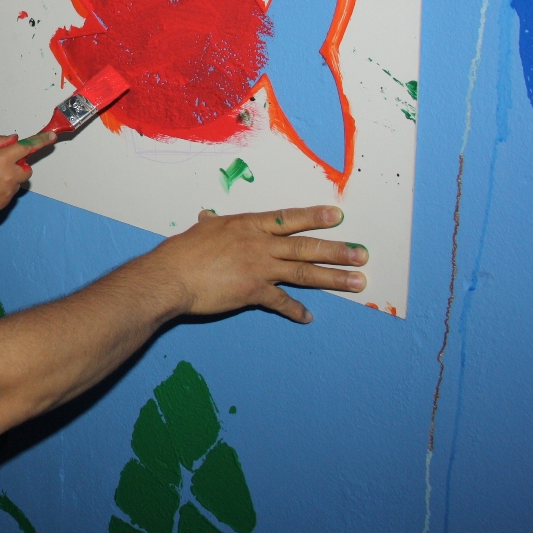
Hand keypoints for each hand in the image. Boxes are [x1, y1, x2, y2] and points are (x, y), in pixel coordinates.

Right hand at [0, 132, 54, 212]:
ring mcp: (7, 192)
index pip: (26, 147)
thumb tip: (14, 140)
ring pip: (18, 182)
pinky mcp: (4, 203)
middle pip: (27, 169)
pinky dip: (3, 189)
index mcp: (3, 159)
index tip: (51, 136)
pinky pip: (10, 193)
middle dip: (19, 166)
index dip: (40, 141)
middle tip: (1, 165)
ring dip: (10, 178)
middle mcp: (9, 176)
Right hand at [147, 206, 366, 322]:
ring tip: (357, 281)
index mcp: (247, 225)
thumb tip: (208, 217)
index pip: (287, 218)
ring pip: (303, 272)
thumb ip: (212, 225)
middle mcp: (258, 244)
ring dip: (333, 277)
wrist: (170, 277)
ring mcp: (258, 268)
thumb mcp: (201, 230)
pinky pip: (281, 301)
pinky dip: (295, 310)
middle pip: (305, 246)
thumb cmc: (182, 252)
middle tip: (362, 254)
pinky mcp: (253, 292)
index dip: (313, 216)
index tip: (336, 216)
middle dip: (337, 250)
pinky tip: (307, 317)